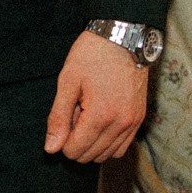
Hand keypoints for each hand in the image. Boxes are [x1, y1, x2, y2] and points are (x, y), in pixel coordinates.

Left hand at [44, 31, 149, 163]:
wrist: (123, 37)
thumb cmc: (92, 55)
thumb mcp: (68, 82)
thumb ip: (58, 118)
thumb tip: (51, 149)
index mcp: (101, 116)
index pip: (75, 150)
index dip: (62, 140)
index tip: (64, 118)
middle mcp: (121, 124)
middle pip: (90, 155)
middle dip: (76, 141)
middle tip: (75, 114)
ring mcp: (133, 122)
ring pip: (108, 154)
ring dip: (92, 143)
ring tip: (87, 116)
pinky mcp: (139, 118)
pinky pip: (122, 146)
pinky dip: (108, 143)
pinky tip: (100, 124)